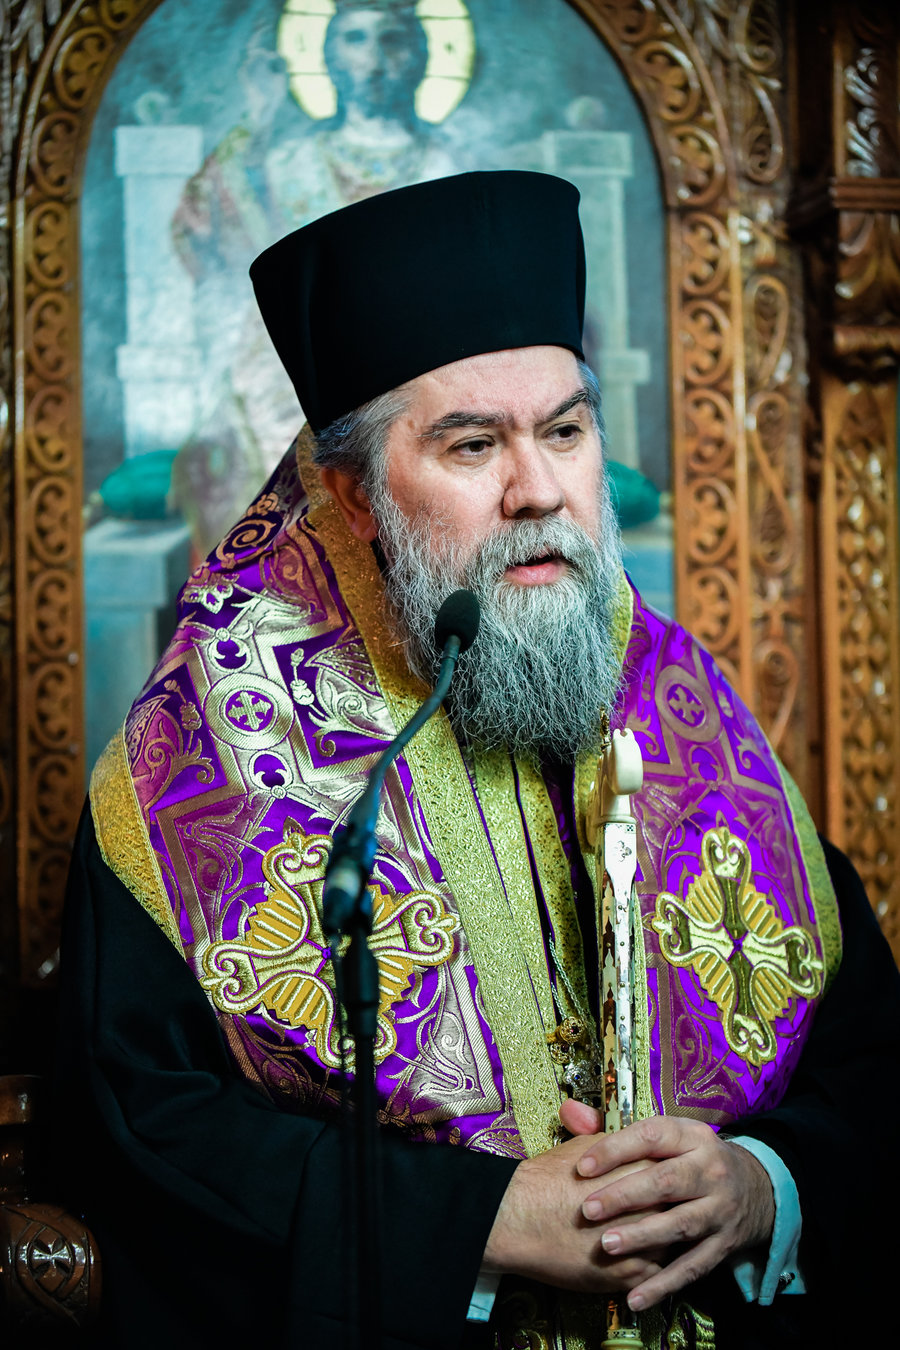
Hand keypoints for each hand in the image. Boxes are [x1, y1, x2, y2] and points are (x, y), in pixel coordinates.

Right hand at [481, 1110, 664, 1294]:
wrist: (521, 1216)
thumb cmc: (550, 1177)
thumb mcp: (585, 1144)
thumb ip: (614, 1139)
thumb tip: (622, 1127)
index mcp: (644, 1167)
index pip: (676, 1174)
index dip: (673, 1179)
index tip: (671, 1182)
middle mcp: (651, 1204)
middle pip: (679, 1209)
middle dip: (675, 1211)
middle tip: (668, 1210)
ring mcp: (643, 1241)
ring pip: (672, 1243)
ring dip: (665, 1241)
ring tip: (653, 1236)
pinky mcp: (630, 1273)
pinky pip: (655, 1274)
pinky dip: (649, 1268)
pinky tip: (636, 1258)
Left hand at [569, 1109, 774, 1311]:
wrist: (757, 1188)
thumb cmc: (693, 1159)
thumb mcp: (668, 1134)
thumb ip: (615, 1128)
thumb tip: (569, 1113)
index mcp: (692, 1137)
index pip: (652, 1136)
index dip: (616, 1150)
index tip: (582, 1167)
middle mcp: (711, 1170)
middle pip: (666, 1181)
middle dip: (625, 1196)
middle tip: (589, 1210)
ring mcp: (720, 1210)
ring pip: (680, 1225)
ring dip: (642, 1237)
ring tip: (607, 1245)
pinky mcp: (724, 1245)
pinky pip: (693, 1267)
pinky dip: (664, 1284)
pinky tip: (635, 1296)